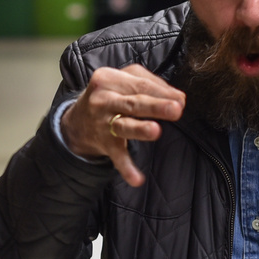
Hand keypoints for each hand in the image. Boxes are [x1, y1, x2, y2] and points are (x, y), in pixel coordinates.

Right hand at [61, 64, 185, 186]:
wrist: (77, 121)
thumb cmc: (110, 95)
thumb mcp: (123, 79)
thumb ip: (150, 83)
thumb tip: (178, 97)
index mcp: (110, 79)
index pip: (140, 84)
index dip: (163, 92)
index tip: (181, 100)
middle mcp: (103, 100)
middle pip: (133, 103)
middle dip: (155, 106)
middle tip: (176, 109)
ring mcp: (102, 123)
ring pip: (124, 126)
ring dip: (140, 129)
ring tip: (155, 131)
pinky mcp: (104, 143)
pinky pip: (117, 156)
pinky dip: (126, 168)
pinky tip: (137, 179)